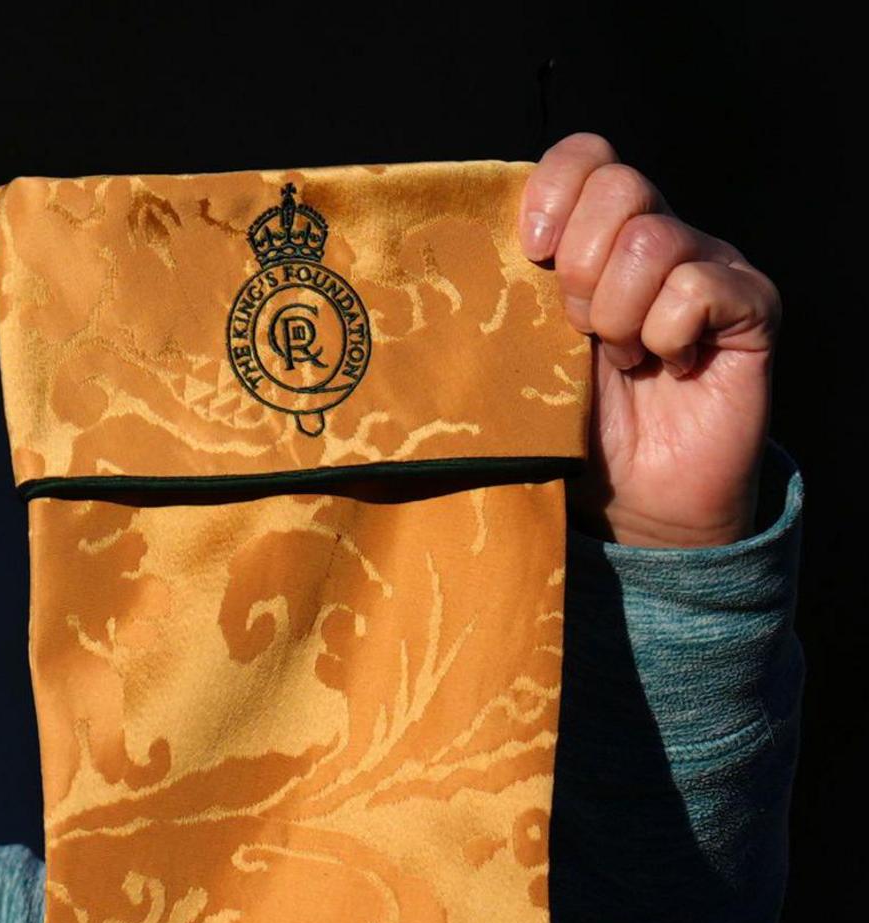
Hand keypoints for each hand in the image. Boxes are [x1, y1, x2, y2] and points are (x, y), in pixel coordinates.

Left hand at [524, 135, 781, 549]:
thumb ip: (497, 298)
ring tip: (619, 358)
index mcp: (599, 237)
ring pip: (654, 241)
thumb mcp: (516, 353)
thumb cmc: (568, 426)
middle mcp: (660, 238)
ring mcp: (711, 266)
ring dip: (618, 311)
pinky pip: (699, 288)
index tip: (531, 249)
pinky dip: (667, 334)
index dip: (554, 189)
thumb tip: (436, 261)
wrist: (633, 501)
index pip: (587, 156)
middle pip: (620, 187)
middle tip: (574, 328)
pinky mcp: (752, 306)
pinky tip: (665, 366)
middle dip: (579, 263)